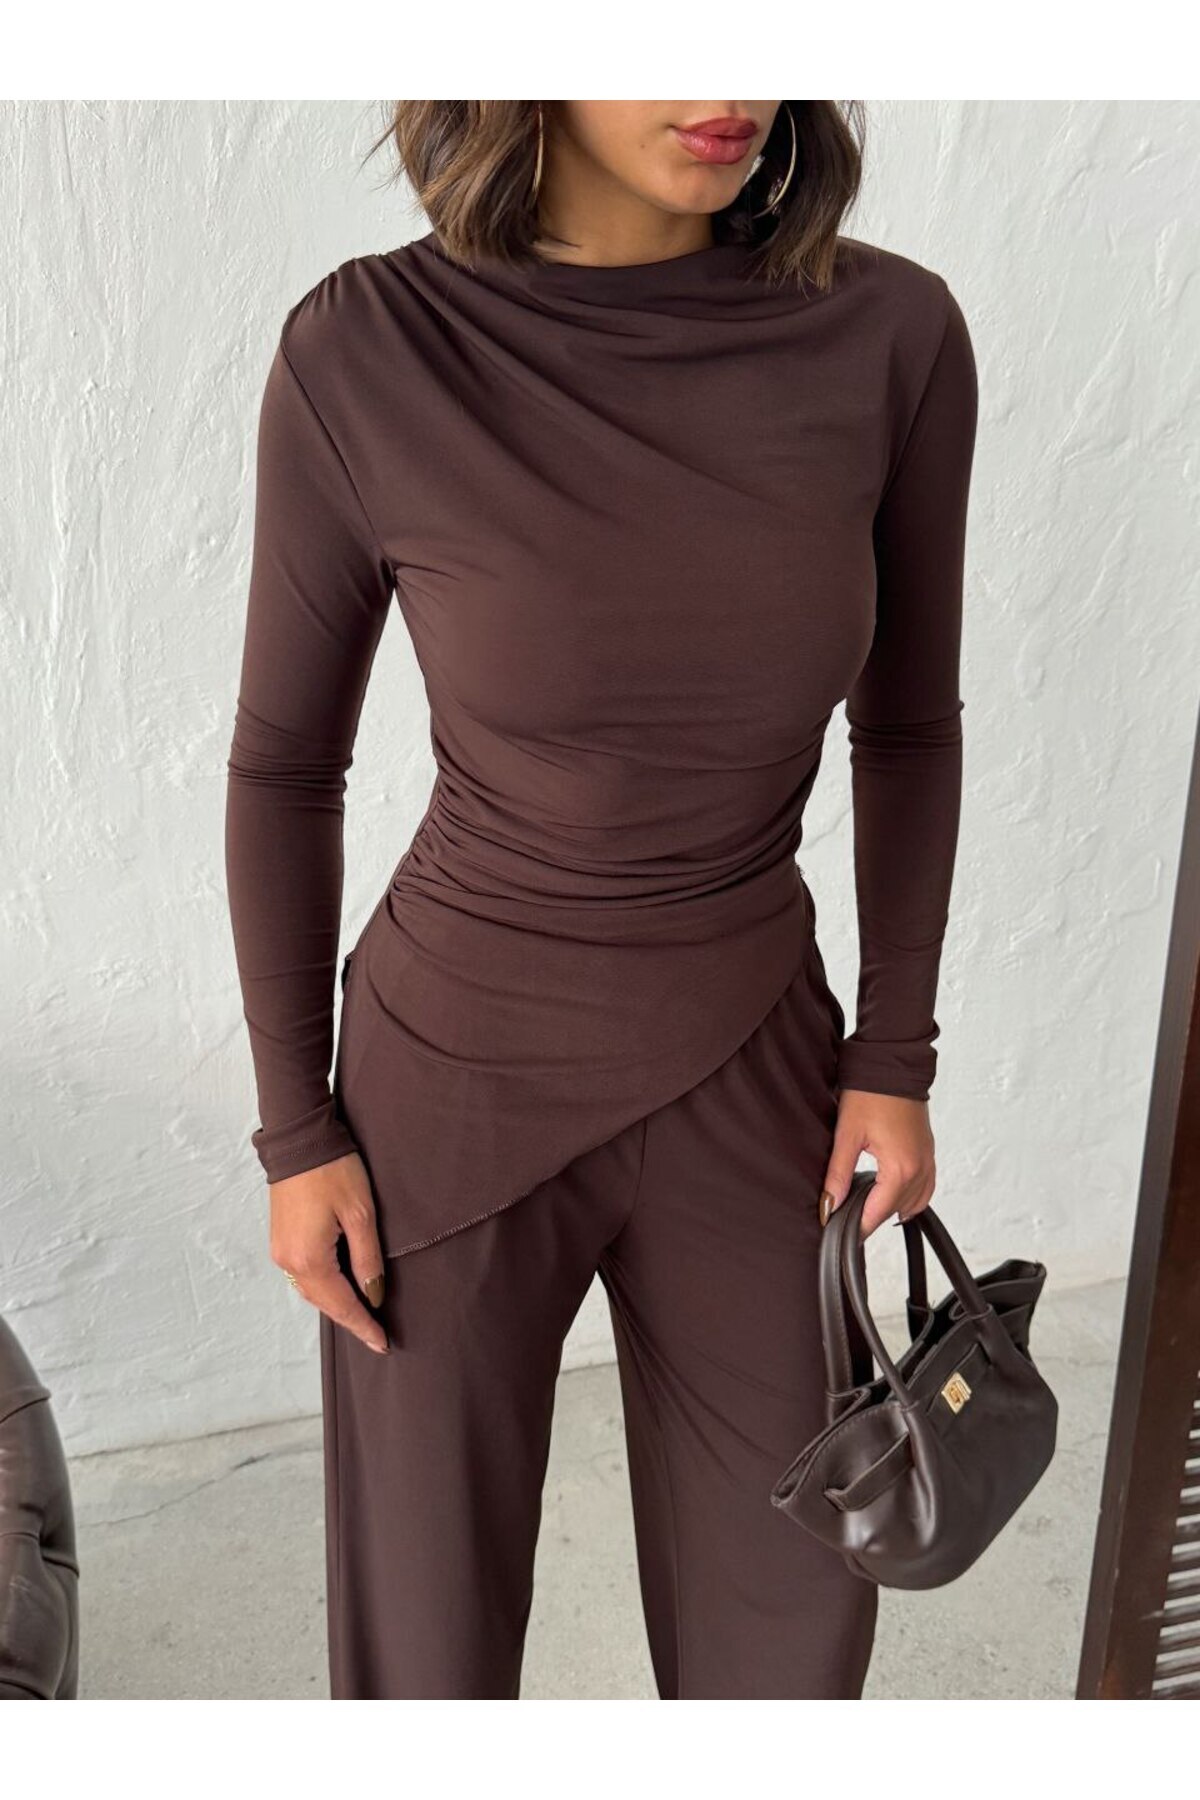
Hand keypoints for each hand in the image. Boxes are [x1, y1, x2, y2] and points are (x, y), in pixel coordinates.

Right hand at [269, 1152, 388, 1353]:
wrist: (299, 1140)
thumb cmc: (333, 1171)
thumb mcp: (361, 1214)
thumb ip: (368, 1259)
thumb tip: (373, 1295)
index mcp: (310, 1259)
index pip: (342, 1305)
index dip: (364, 1326)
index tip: (383, 1344)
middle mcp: (289, 1262)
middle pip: (324, 1303)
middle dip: (350, 1319)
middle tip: (377, 1335)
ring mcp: (280, 1251)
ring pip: (311, 1291)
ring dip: (336, 1304)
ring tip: (362, 1315)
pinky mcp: (280, 1240)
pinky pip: (303, 1276)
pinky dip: (323, 1287)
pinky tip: (340, 1287)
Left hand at [820, 1089, 935, 1240]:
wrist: (893, 1065)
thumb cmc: (871, 1093)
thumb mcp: (847, 1134)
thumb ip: (838, 1173)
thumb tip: (829, 1205)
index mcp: (900, 1168)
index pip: (878, 1213)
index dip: (857, 1228)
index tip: (841, 1236)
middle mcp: (919, 1168)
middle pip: (896, 1211)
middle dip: (872, 1218)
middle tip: (846, 1221)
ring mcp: (927, 1160)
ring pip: (915, 1202)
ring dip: (892, 1208)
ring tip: (865, 1208)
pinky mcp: (928, 1152)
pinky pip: (925, 1187)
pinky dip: (911, 1197)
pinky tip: (892, 1195)